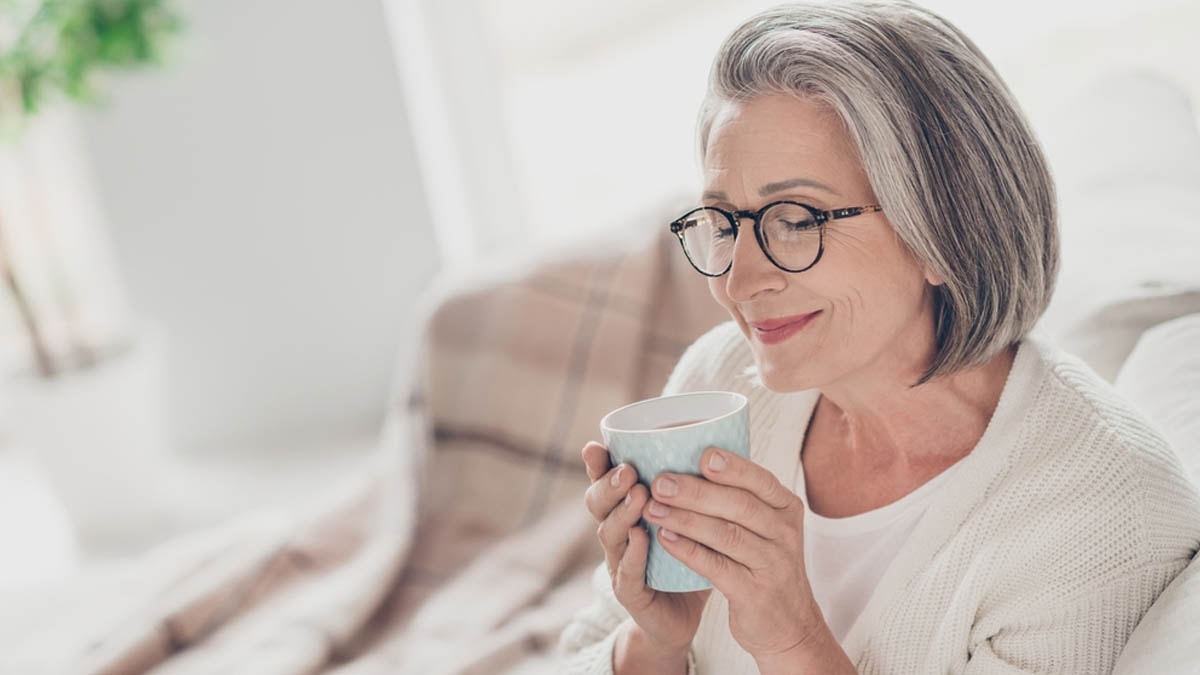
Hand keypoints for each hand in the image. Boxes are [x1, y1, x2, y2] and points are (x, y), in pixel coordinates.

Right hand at [581, 442, 710, 658]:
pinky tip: (641, 537)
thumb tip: (717, 442)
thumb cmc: (687, 560)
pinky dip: (633, 554)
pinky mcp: (629, 593)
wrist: (682, 616)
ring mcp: (619, 563)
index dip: (597, 465)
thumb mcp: (688, 521)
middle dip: (608, 484)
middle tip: (628, 470)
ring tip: (638, 495)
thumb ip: (695, 490)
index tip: (596, 445)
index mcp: (626, 511)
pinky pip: (626, 572)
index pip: (604, 482)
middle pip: (597, 504)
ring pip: (609, 534)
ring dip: (622, 513)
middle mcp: (618, 534)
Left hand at [639, 447, 824, 660]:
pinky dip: (688, 551)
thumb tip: (696, 456)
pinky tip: (664, 539)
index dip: (732, 467)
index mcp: (787, 509)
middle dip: (696, 491)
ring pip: (725, 534)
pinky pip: (716, 566)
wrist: (788, 624)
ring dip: (684, 519)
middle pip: (739, 505)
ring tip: (653, 508)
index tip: (702, 454)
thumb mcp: (768, 528)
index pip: (761, 481)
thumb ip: (742, 498)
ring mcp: (772, 564)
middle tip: (660, 482)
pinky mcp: (754, 593)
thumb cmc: (765, 564)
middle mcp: (785, 534)